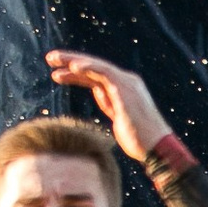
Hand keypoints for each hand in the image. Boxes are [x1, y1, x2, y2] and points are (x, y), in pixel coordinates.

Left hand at [45, 50, 172, 160]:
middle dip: (71, 61)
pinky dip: (88, 67)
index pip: (96, 77)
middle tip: (50, 58)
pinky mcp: (125, 87)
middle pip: (94, 67)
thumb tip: (98, 93)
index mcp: (124, 90)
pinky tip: (72, 67)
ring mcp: (127, 83)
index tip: (57, 75)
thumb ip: (110, 104)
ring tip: (53, 59)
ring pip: (96, 66)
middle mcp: (127, 82)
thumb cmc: (140, 141)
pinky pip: (103, 71)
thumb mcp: (120, 119)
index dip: (75, 75)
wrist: (156, 148)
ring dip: (73, 61)